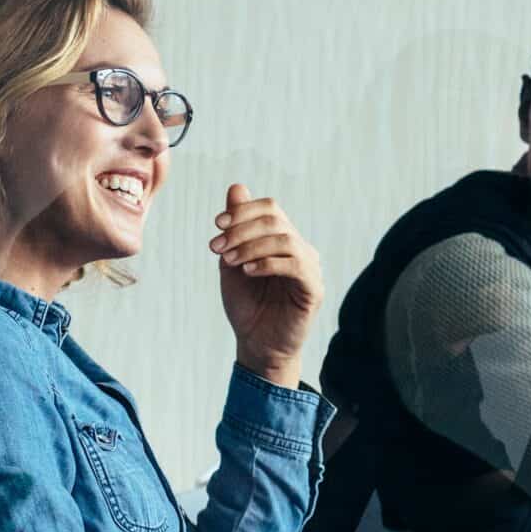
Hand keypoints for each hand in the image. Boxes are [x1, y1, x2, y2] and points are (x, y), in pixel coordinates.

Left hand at [210, 185, 325, 387]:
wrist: (257, 344)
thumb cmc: (248, 305)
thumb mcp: (233, 261)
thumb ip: (236, 228)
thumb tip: (237, 187)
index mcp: (283, 241)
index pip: (271, 209)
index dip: (243, 211)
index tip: (216, 225)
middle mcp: (300, 250)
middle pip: (277, 220)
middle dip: (242, 229)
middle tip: (217, 248)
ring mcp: (310, 268)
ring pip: (285, 239)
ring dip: (251, 246)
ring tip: (230, 261)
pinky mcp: (313, 289)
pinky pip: (295, 265)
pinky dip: (268, 263)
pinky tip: (248, 271)